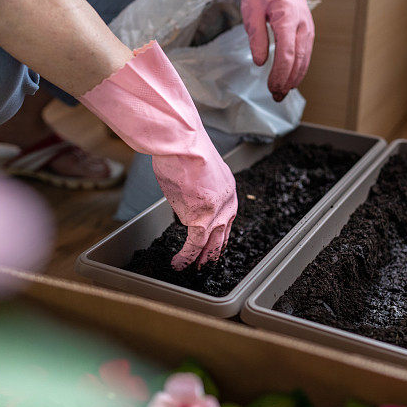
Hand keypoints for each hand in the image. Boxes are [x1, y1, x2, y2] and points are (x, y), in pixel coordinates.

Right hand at [79, 41, 236, 268]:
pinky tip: (179, 264)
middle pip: (224, 231)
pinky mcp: (202, 217)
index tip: (213, 240)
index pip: (228, 214)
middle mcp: (227, 198)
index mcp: (227, 185)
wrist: (181, 139)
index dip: (219, 231)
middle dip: (215, 248)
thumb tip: (180, 180)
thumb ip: (192, 179)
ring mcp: (217, 209)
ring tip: (192, 268)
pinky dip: (188, 257)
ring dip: (201, 257)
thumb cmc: (181, 143)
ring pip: (211, 242)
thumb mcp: (191, 162)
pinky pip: (196, 244)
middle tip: (207, 260)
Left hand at [217, 0, 314, 101]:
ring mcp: (307, 26)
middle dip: (288, 81)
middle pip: (299, 59)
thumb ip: (256, 36)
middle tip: (276, 97)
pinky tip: (289, 79)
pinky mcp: (307, 29)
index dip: (280, 74)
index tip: (271, 88)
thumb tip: (261, 62)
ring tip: (282, 93)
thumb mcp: (250, 10)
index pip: (287, 53)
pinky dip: (298, 68)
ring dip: (295, 78)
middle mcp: (302, 22)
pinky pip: (305, 53)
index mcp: (287, 16)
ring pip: (305, 58)